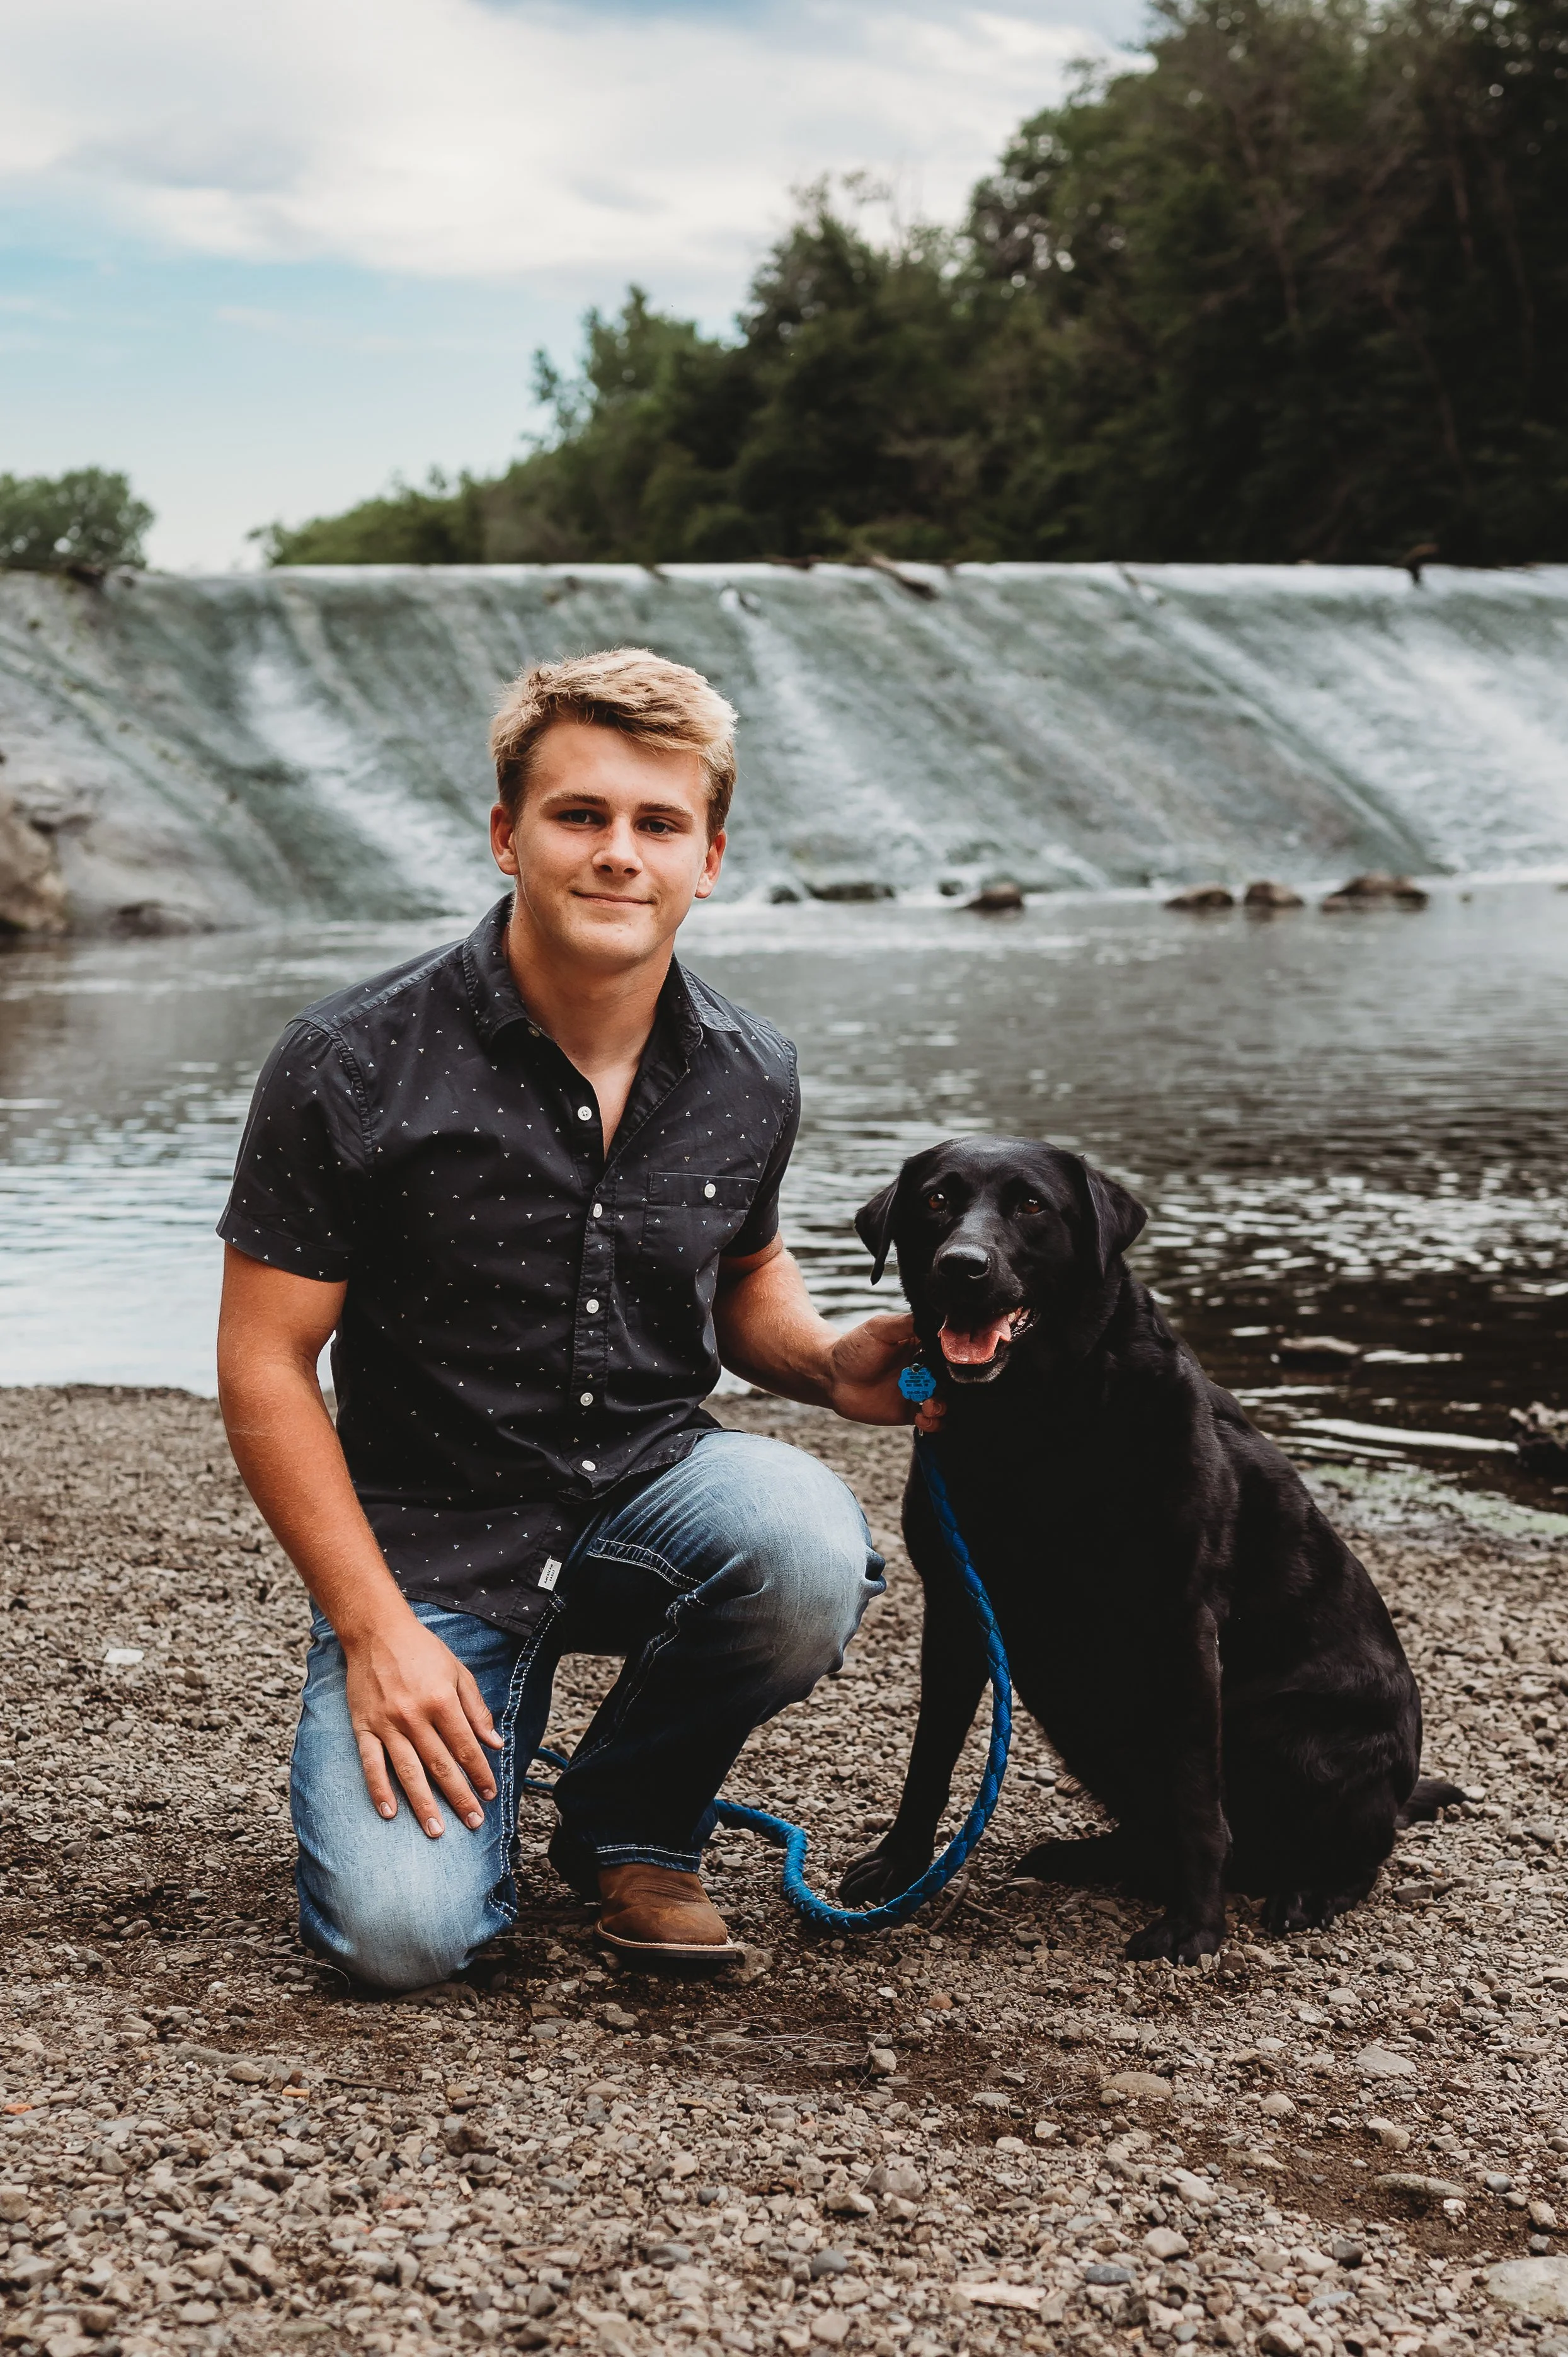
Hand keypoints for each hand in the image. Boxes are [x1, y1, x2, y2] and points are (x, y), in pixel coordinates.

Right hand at [343, 1613, 504, 1837]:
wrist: (376, 1631)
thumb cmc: (422, 1651)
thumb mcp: (458, 1672)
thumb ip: (476, 1710)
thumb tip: (495, 1743)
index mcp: (442, 1701)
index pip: (466, 1747)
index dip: (480, 1774)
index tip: (491, 1795)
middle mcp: (415, 1716)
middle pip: (441, 1765)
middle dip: (459, 1797)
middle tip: (473, 1823)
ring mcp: (387, 1724)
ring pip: (408, 1772)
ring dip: (423, 1804)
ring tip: (436, 1830)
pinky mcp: (363, 1727)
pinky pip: (371, 1764)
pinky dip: (379, 1790)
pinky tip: (389, 1813)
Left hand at [824, 1310, 945, 1431]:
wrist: (831, 1377)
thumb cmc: (854, 1348)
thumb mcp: (881, 1329)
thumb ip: (908, 1324)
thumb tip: (940, 1321)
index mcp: (922, 1346)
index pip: (948, 1352)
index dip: (955, 1359)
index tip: (953, 1364)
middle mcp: (924, 1369)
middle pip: (952, 1379)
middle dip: (952, 1388)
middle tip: (937, 1389)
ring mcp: (918, 1391)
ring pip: (945, 1401)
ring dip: (943, 1406)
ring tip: (929, 1406)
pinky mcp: (910, 1412)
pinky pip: (932, 1420)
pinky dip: (934, 1422)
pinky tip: (922, 1417)